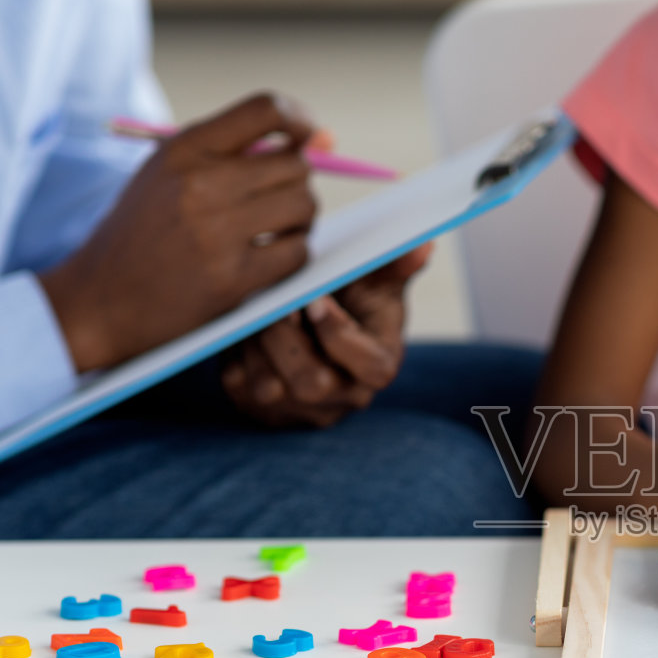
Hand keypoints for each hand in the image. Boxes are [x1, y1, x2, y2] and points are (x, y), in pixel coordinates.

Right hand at [41, 93, 318, 371]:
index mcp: (182, 150)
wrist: (99, 302)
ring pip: (304, 206)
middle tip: (278, 200)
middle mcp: (199, 185)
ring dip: (300, 219)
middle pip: (295, 165)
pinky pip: (298, 253)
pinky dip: (292, 254)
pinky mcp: (232, 279)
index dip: (300, 120)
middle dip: (297, 182)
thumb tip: (321, 139)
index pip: (265, 110)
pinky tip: (267, 258)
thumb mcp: (166, 174)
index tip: (311, 138)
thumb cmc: (141, 234)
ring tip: (274, 229)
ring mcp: (216, 234)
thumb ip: (231, 152)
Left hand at [221, 244, 430, 428]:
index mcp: (380, 367)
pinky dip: (235, 351)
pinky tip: (242, 325)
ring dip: (255, 343)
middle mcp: (344, 398)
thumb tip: (422, 246)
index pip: (372, 368)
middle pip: (313, 384)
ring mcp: (302, 410)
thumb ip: (395, 264)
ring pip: (269, 389)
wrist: (310, 323)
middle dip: (287, 338)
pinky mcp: (261, 410)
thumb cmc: (350, 297)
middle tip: (273, 300)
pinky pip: (238, 385)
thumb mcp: (376, 279)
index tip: (315, 299)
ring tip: (254, 307)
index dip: (340, 335)